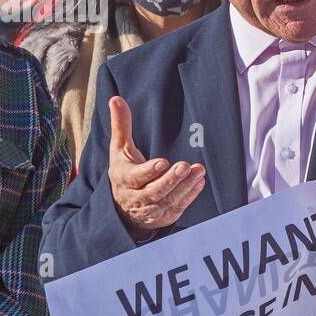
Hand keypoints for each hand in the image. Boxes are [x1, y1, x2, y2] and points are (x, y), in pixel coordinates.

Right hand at [108, 96, 205, 238]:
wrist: (122, 207)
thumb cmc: (124, 170)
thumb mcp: (120, 149)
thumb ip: (121, 125)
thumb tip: (115, 99)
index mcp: (123, 178)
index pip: (135, 177)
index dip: (149, 171)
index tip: (163, 162)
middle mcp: (136, 196)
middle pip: (154, 191)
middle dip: (170, 180)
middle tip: (185, 166)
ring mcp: (151, 208)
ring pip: (168, 200)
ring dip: (185, 186)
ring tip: (198, 171)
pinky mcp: (164, 215)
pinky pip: (178, 207)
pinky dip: (190, 195)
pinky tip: (199, 182)